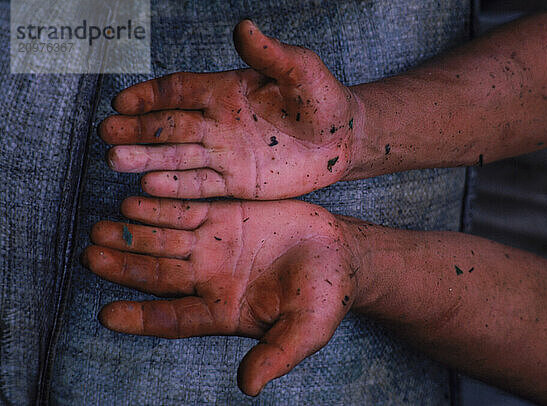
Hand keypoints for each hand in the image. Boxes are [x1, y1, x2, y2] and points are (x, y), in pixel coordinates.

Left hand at [82, 197, 357, 395]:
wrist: (340, 253)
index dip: (142, 317)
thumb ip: (277, 355)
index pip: (174, 318)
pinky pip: (187, 210)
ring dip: (133, 235)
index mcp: (223, 311)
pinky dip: (161, 206)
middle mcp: (210, 278)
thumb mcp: (306, 331)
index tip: (107, 315)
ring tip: (101, 230)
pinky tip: (135, 202)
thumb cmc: (325, 297)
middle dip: (125, 266)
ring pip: (164, 239)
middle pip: (159, 274)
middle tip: (92, 256)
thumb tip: (247, 386)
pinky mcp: (226, 215)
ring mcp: (215, 245)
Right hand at [99, 20, 360, 199]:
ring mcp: (225, 154)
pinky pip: (202, 185)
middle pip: (170, 126)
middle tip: (107, 135)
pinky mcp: (237, 182)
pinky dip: (178, 187)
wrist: (341, 139)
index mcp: (226, 92)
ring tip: (116, 162)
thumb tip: (244, 27)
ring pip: (179, 157)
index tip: (120, 101)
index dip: (150, 95)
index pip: (179, 91)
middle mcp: (218, 123)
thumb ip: (271, 55)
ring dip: (148, 159)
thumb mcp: (301, 71)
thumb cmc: (322, 98)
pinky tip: (150, 188)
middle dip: (138, 129)